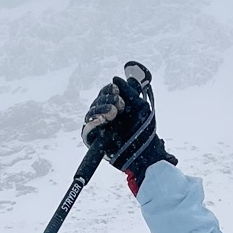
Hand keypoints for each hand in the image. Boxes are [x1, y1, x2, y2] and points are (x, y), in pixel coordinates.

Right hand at [81, 62, 174, 185]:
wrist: (145, 154)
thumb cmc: (145, 132)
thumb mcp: (141, 107)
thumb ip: (129, 91)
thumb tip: (115, 78)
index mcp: (117, 108)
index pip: (106, 93)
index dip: (109, 90)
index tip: (116, 91)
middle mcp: (106, 116)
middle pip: (96, 101)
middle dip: (106, 99)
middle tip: (119, 104)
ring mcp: (99, 128)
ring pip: (90, 113)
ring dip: (100, 108)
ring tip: (114, 112)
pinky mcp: (94, 140)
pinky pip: (87, 128)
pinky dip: (92, 121)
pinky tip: (101, 119)